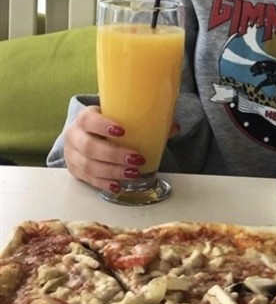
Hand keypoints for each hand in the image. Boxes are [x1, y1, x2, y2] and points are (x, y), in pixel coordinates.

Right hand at [63, 107, 179, 192]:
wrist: (84, 134)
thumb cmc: (106, 124)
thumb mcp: (119, 118)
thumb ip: (144, 120)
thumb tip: (174, 127)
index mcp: (85, 117)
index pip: (88, 120)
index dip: (102, 125)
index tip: (122, 131)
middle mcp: (74, 135)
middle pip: (89, 146)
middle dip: (115, 155)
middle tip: (137, 159)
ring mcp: (72, 155)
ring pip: (89, 166)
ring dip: (112, 171)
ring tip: (133, 174)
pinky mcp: (75, 172)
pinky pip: (88, 180)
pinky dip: (104, 183)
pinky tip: (117, 186)